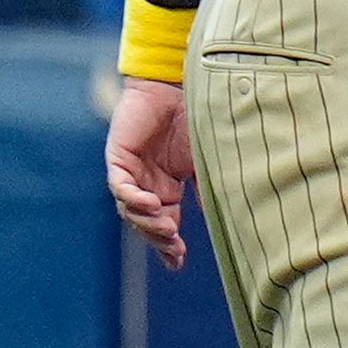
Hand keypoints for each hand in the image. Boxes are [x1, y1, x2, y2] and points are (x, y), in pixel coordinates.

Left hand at [105, 79, 195, 269]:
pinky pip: (120, 188)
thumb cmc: (198, 118)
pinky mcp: (118, 159)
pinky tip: (150, 205)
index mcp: (167, 189)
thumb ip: (210, 188)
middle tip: (175, 249)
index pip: (165, 224)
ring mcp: (131, 173)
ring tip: (167, 230)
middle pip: (145, 223)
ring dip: (147, 224)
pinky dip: (133, 199)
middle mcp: (147, 185)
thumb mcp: (207, 162)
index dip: (169, 246)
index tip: (179, 263)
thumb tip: (228, 221)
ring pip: (131, 211)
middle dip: (159, 240)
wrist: (178, 84)